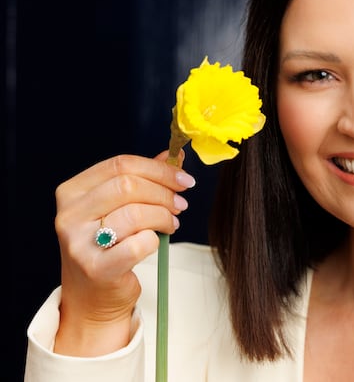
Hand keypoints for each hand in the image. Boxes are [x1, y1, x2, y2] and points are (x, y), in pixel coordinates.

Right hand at [53, 151, 194, 355]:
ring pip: (135, 213)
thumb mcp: (119, 207)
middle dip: (164, 192)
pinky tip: (156, 242)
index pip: (120, 164)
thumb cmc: (109, 246)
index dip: (159, 169)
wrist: (92, 297)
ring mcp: (79, 242)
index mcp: (73, 191)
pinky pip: (138, 244)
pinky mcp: (96, 268)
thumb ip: (143, 179)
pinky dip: (155, 240)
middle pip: (128, 185)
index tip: (184, 178)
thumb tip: (174, 155)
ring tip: (171, 224)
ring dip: (164, 216)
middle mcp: (69, 214)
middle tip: (181, 203)